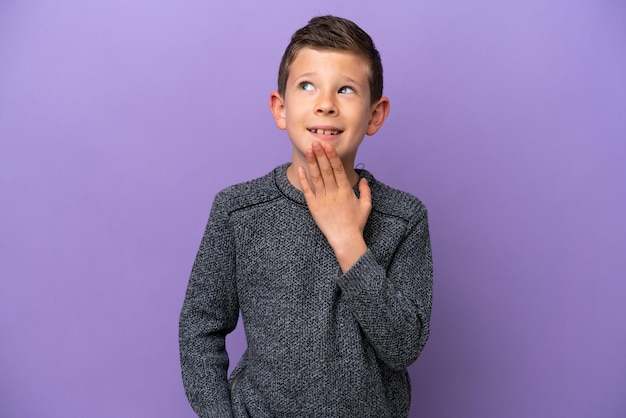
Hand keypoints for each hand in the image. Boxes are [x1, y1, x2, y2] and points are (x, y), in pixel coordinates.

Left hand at [297, 142, 370, 271]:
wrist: (345, 240)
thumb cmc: (356, 224)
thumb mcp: (366, 206)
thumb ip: (366, 191)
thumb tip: (364, 179)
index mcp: (346, 191)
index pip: (338, 169)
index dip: (332, 155)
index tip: (328, 144)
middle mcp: (334, 193)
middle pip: (326, 169)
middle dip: (321, 154)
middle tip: (316, 141)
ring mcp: (323, 200)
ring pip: (317, 177)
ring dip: (312, 162)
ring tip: (309, 150)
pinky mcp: (314, 207)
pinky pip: (307, 191)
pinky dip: (304, 179)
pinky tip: (301, 168)